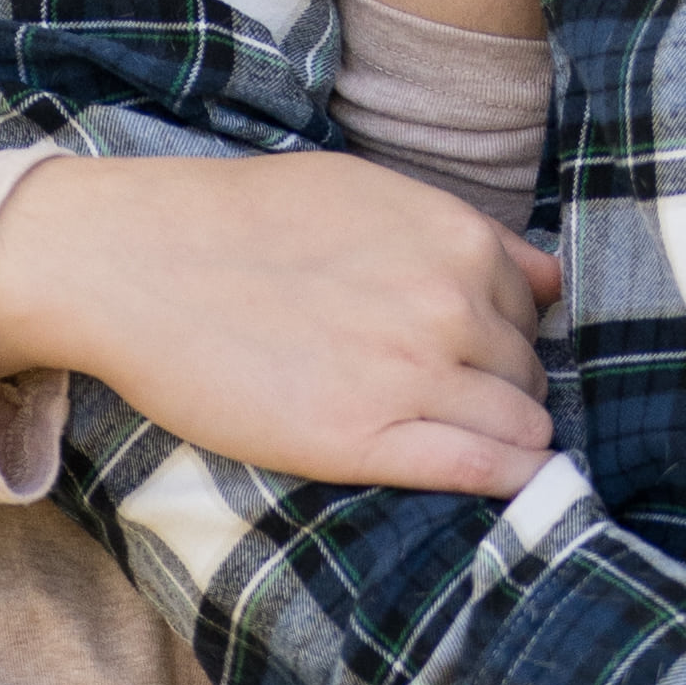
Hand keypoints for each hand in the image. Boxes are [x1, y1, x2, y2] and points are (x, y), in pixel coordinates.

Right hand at [0, 144, 560, 495]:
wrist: (135, 264)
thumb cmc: (240, 224)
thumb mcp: (367, 195)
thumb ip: (461, 235)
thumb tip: (550, 280)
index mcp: (456, 239)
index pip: (533, 309)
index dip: (502, 336)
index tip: (468, 357)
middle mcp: (452, 304)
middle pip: (528, 373)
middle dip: (498, 390)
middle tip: (440, 402)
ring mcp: (414, 374)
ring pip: (522, 427)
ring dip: (501, 440)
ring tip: (452, 445)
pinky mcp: (367, 440)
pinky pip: (485, 472)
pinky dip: (506, 483)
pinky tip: (496, 489)